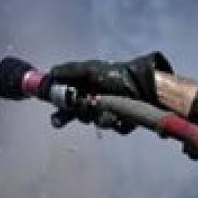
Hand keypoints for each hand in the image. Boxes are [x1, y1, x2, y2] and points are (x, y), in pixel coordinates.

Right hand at [48, 52, 171, 131]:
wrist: (145, 87)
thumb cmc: (117, 76)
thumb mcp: (91, 69)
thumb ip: (70, 71)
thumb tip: (51, 71)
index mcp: (90, 86)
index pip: (69, 99)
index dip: (60, 106)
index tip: (55, 113)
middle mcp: (99, 99)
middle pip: (78, 114)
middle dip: (69, 118)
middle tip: (59, 122)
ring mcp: (112, 111)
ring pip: (97, 122)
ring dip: (101, 118)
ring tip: (110, 113)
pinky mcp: (125, 121)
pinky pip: (116, 128)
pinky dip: (119, 122)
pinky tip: (123, 117)